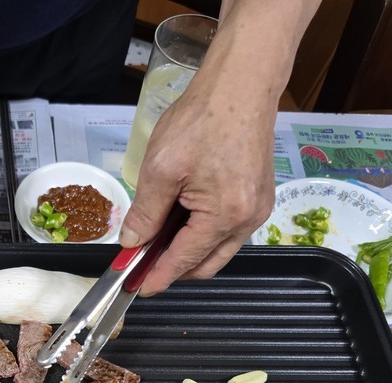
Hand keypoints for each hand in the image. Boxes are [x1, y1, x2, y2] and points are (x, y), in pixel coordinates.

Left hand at [119, 75, 275, 294]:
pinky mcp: (259, 197)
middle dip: (174, 269)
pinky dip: (203, 234)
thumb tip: (132, 243)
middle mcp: (248, 220)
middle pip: (207, 264)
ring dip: (189, 251)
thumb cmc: (201, 121)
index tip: (137, 288)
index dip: (158, 277)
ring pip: (219, 249)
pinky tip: (181, 220)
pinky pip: (229, 230)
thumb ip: (145, 213)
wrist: (242, 85)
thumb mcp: (160, 169)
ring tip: (157, 239)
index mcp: (224, 216)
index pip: (185, 261)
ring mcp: (258, 209)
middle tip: (143, 263)